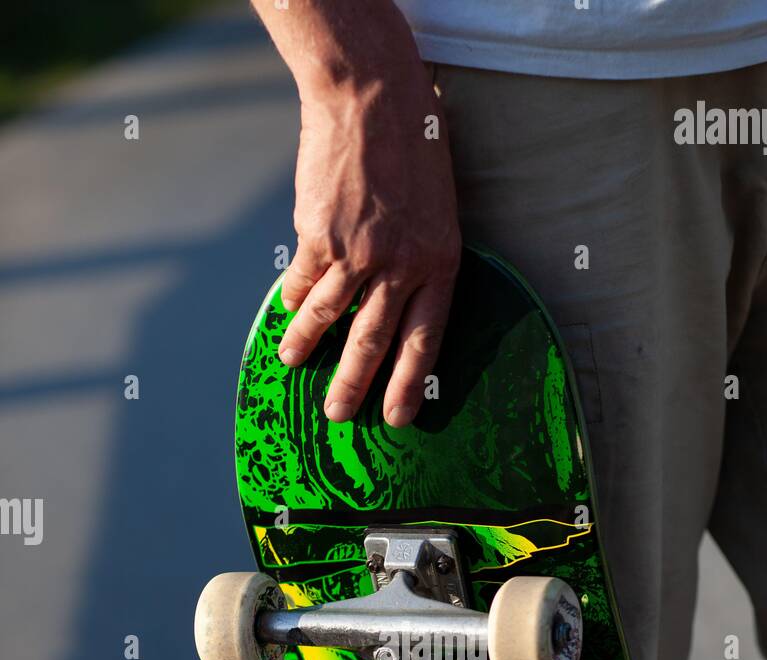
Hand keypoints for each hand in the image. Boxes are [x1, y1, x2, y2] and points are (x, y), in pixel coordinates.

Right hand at [277, 71, 460, 427]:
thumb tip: (393, 300)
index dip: (411, 383)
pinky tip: (287, 312)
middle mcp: (401, 265)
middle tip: (338, 416)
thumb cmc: (412, 147)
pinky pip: (303, 281)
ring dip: (307, 345)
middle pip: (374, 342)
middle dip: (354, 385)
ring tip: (291, 363)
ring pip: (329, 317)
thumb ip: (419, 258)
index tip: (400, 418)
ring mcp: (358, 253)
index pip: (426, 339)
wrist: (371, 96)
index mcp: (439, 262)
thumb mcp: (435, 208)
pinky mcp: (320, 236)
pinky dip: (293, 299)